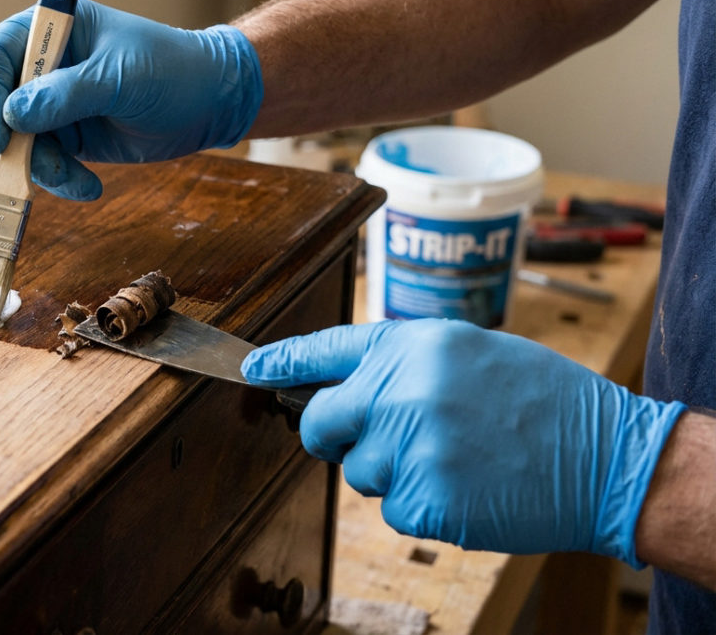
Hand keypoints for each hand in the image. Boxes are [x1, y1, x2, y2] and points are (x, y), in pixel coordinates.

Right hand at [0, 0, 262, 200]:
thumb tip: (12, 115)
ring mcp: (54, 104)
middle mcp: (45, 66)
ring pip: (18, 142)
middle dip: (12, 140)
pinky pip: (45, 163)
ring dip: (41, 167)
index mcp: (53, 30)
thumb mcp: (119, 78)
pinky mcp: (69, 136)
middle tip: (31, 165)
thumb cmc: (172, 70)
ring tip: (78, 180)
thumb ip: (65, 94)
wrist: (211, 103)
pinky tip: (90, 186)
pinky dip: (61, 180)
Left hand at [241, 319, 685, 564]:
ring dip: (392, 472)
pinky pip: (392, 509)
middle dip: (332, 435)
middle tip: (375, 438)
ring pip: (358, 471)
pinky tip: (465, 486)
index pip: (323, 350)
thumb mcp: (468, 352)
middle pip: (318, 422)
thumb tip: (349, 386)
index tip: (250, 371)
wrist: (605, 456)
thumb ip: (402, 363)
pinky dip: (421, 506)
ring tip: (454, 456)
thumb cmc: (541, 401)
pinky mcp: (423, 497)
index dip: (280, 363)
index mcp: (411, 346)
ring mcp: (409, 445)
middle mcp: (400, 389)